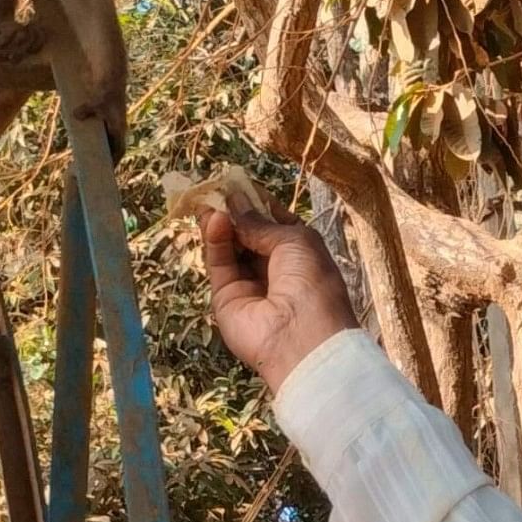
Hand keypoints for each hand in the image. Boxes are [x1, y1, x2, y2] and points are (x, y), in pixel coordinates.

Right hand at [201, 201, 355, 394]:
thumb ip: (260, 223)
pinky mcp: (227, 297)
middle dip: (233, 210)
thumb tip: (235, 205)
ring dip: (220, 223)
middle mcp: (275, 267)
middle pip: (247, 233)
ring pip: (229, 246)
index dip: (256, 202)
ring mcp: (250, 283)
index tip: (236, 183)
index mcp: (300, 252)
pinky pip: (220, 263)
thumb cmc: (312, 283)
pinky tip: (214, 221)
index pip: (273, 221)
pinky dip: (215, 241)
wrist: (302, 338)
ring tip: (208, 201)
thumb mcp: (294, 240)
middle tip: (214, 187)